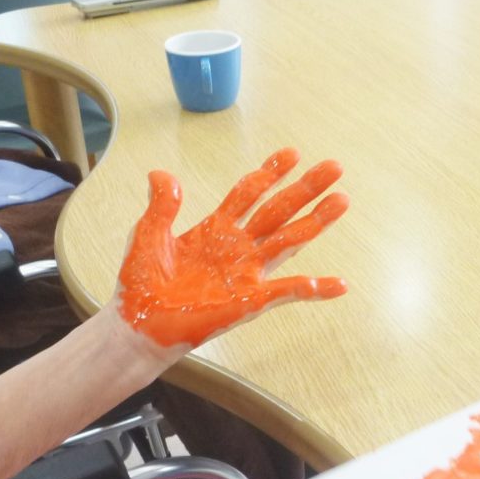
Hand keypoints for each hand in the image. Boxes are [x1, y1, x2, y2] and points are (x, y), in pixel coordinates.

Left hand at [116, 148, 347, 355]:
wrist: (138, 325)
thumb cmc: (142, 284)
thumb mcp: (148, 234)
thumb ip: (162, 205)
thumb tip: (161, 174)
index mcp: (216, 230)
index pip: (249, 194)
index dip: (270, 173)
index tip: (291, 154)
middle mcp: (238, 248)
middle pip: (278, 210)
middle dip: (305, 188)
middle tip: (334, 167)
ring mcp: (247, 273)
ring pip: (289, 241)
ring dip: (316, 222)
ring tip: (341, 201)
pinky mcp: (249, 301)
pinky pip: (286, 292)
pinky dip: (313, 289)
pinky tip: (339, 284)